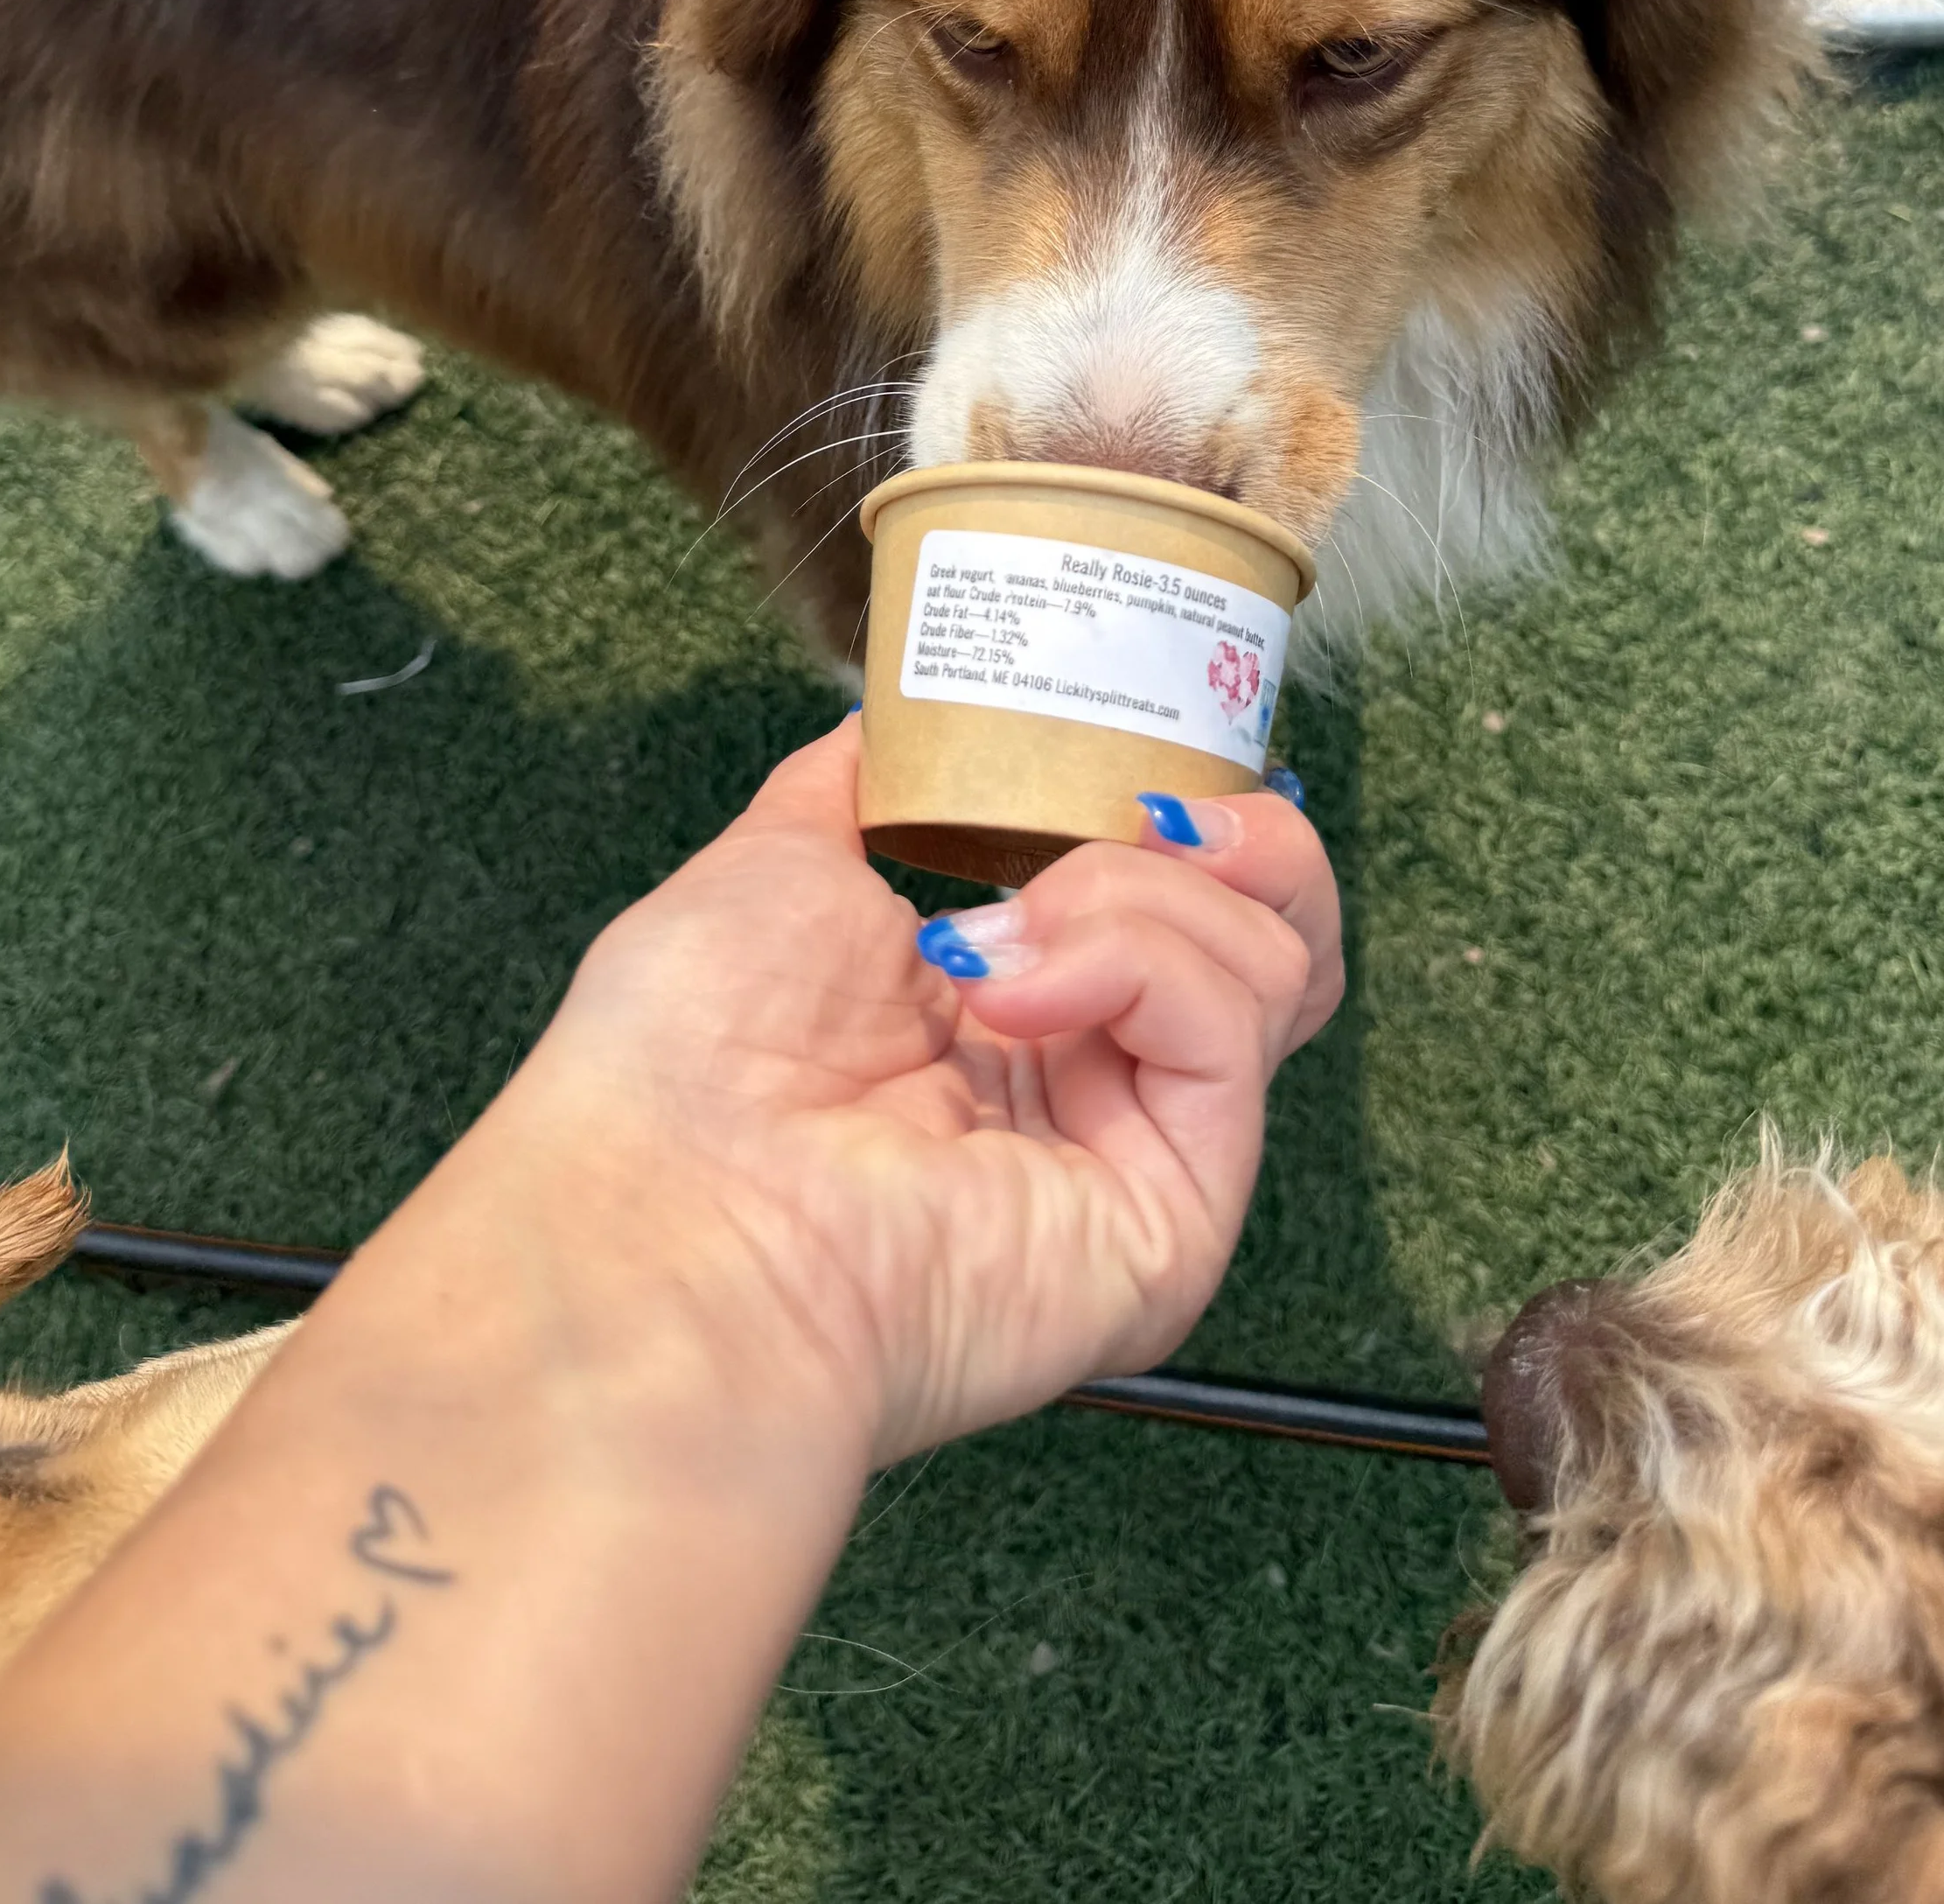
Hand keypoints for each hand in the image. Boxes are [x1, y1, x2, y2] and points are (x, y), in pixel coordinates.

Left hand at [515, 719, 1341, 1465]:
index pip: (1180, 903)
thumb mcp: (781, 860)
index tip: (1139, 748)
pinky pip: (1230, 1029)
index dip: (1188, 811)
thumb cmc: (685, 1061)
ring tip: (996, 939)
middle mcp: (1090, 1093)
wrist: (668, 1211)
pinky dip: (1136, 965)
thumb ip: (865, 787)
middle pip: (1275, 937)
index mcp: (1008, 1019)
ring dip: (1132, 898)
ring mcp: (1138, 1160)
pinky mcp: (1172, 1221)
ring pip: (1266, 962)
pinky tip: (1014, 990)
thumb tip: (902, 722)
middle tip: (1143, 809)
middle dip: (1239, 835)